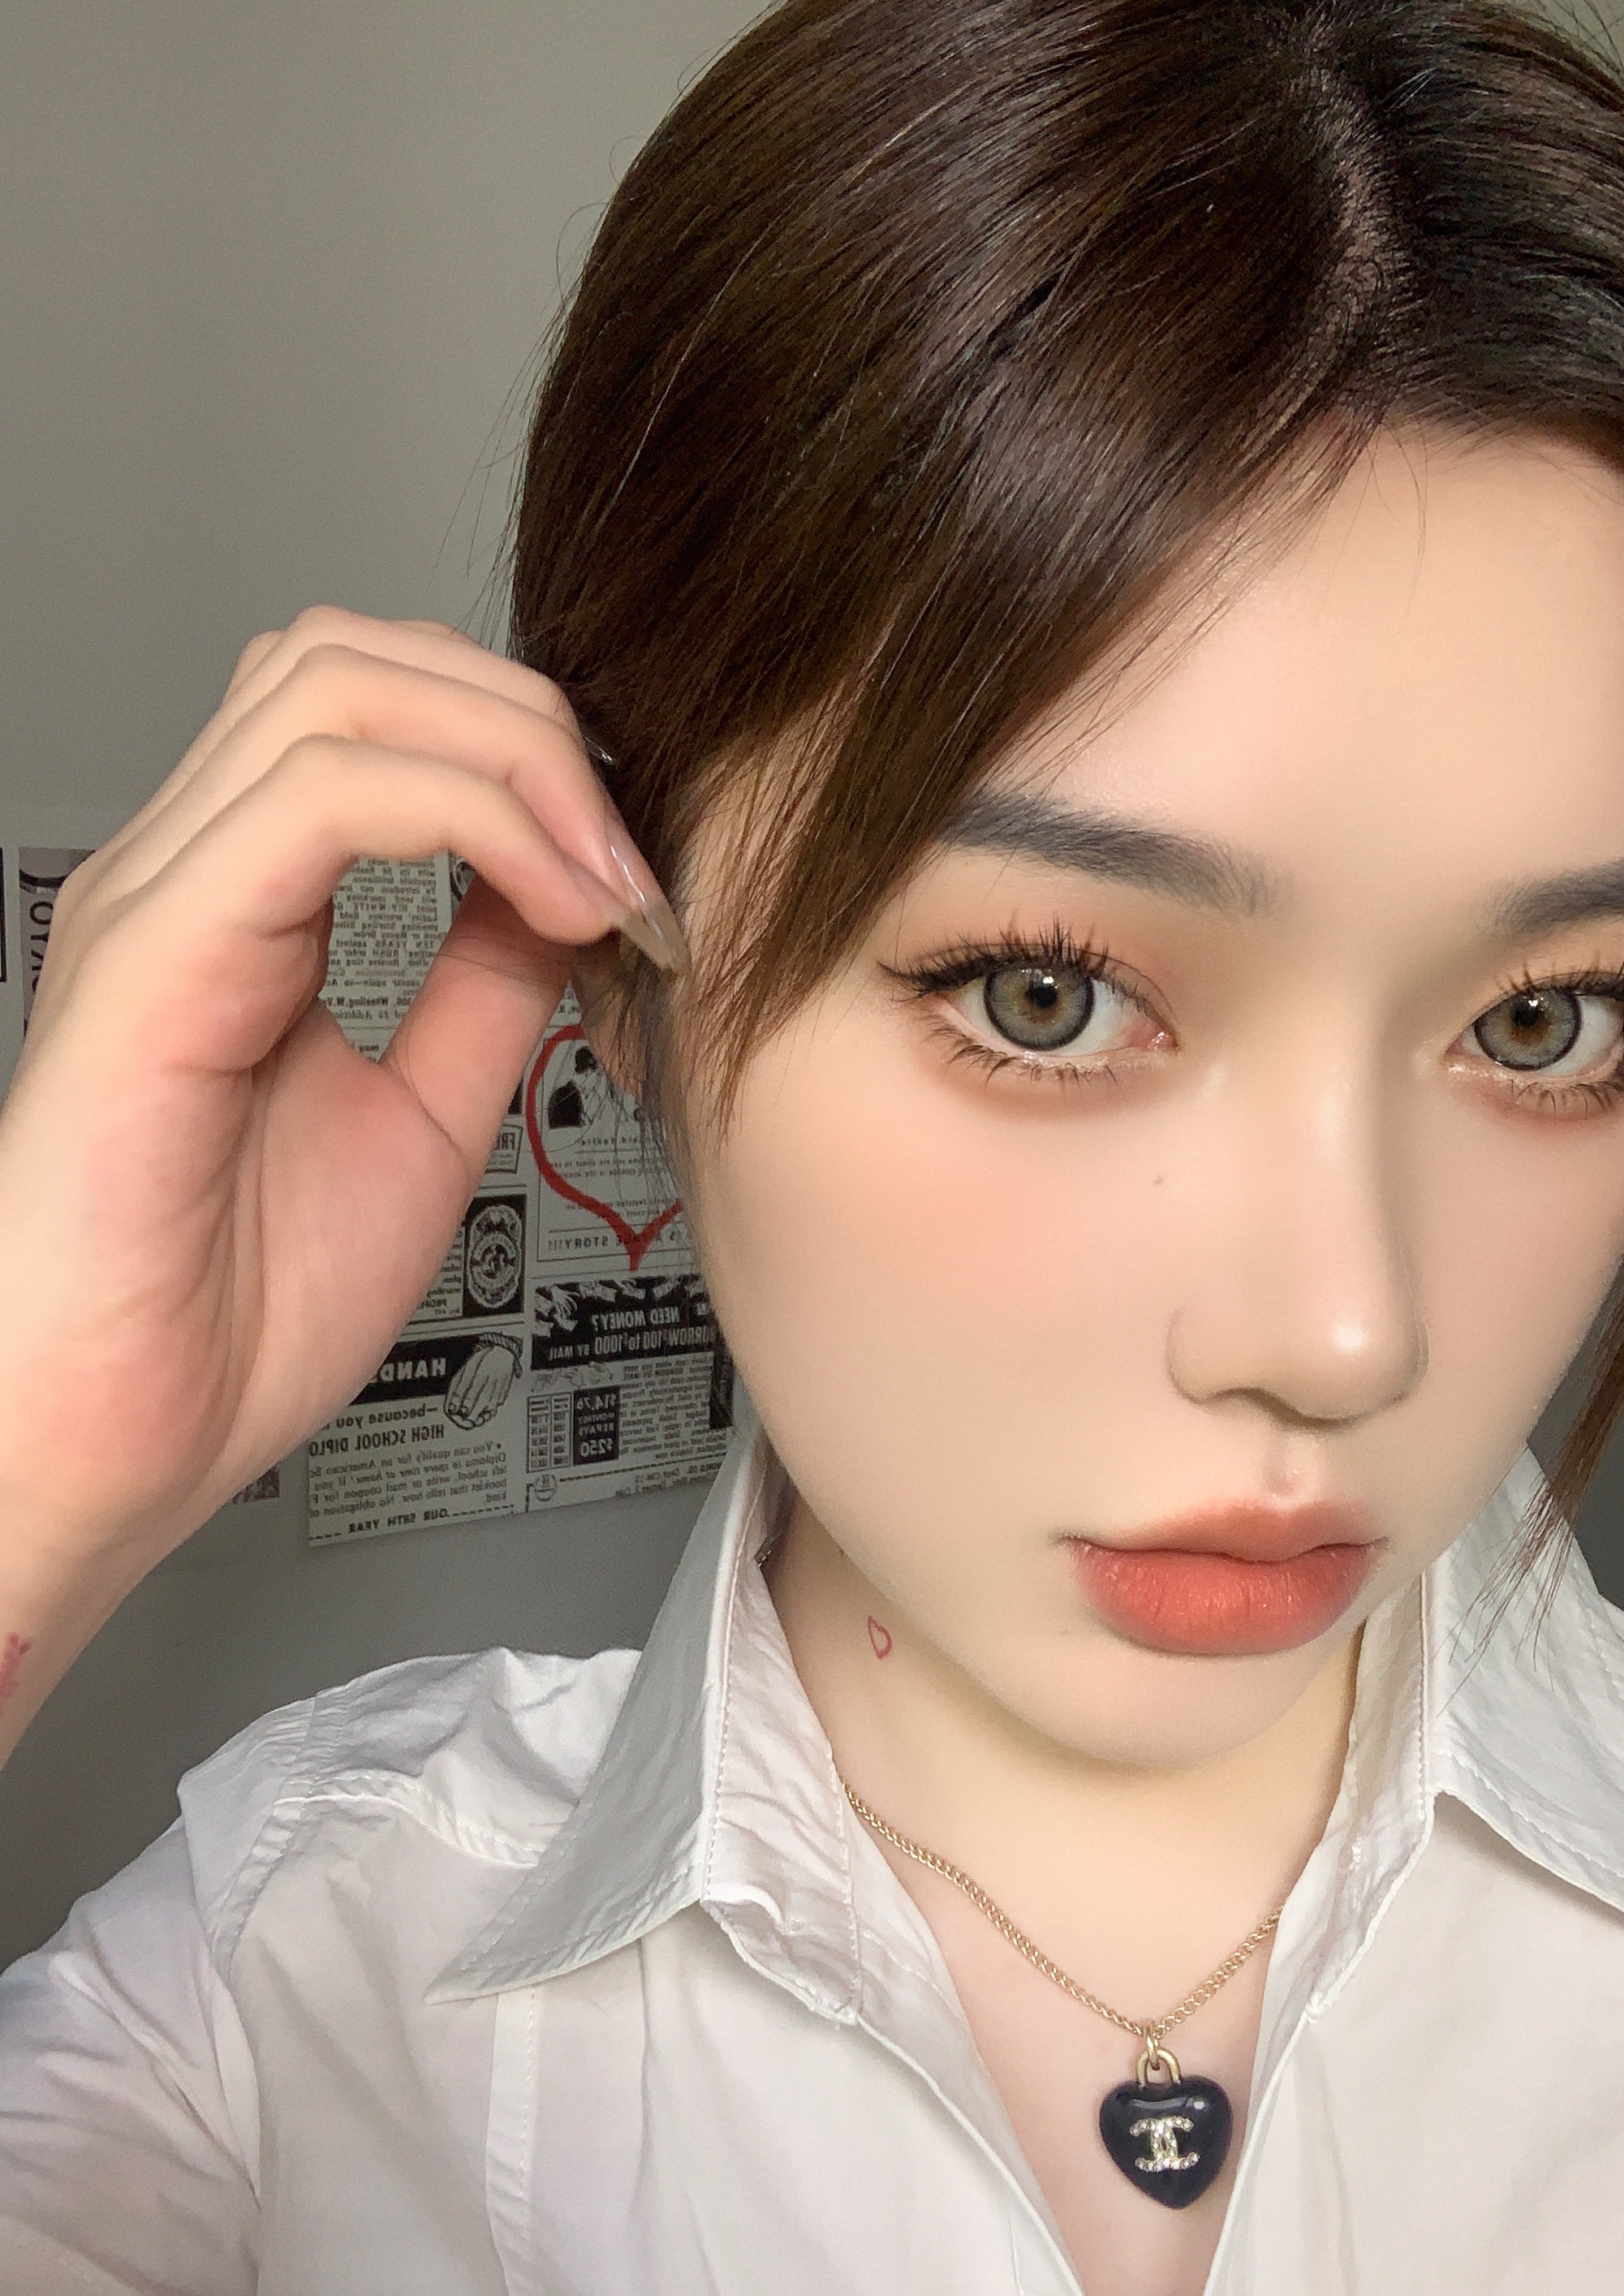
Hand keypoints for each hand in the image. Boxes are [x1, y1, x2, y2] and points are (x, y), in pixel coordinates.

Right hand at [0, 609, 676, 1720]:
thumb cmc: (224, 1319)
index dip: (527, 754)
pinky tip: (559, 905)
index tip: (639, 870)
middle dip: (529, 720)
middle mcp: (192, 875)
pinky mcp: (156, 951)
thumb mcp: (421, 1125)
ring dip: (514, 755)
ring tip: (609, 878)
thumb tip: (565, 898)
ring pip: (339, 684)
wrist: (117, 1442)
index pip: (377, 716)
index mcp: (244, 909)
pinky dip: (474, 821)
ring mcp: (164, 898)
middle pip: (357, 658)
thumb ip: (479, 993)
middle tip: (635, 853)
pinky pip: (323, 798)